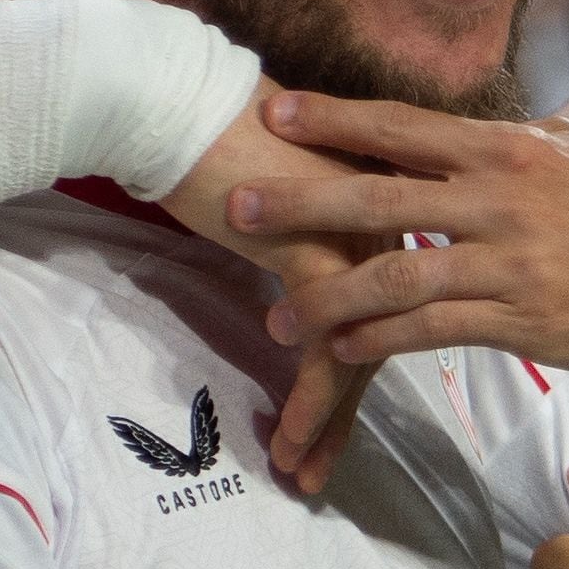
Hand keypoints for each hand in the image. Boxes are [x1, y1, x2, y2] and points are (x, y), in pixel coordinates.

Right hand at [164, 88, 388, 492]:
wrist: (171, 98)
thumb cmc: (214, 137)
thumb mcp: (276, 194)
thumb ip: (303, 233)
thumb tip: (305, 279)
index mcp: (386, 199)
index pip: (397, 297)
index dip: (370, 359)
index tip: (345, 415)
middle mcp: (387, 218)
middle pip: (386, 332)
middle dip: (350, 407)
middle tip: (324, 464)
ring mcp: (358, 237)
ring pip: (362, 350)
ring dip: (328, 419)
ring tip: (301, 470)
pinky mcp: (317, 254)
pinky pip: (323, 349)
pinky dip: (306, 401)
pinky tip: (288, 439)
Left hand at [230, 93, 568, 439]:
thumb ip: (515, 150)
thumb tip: (465, 136)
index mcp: (510, 149)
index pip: (403, 128)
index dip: (333, 120)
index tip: (273, 111)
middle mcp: (502, 197)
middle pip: (377, 196)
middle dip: (299, 201)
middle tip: (235, 203)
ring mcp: (512, 261)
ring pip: (393, 276)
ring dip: (326, 295)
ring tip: (275, 309)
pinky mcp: (525, 320)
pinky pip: (432, 332)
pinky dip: (381, 341)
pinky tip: (343, 350)